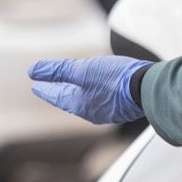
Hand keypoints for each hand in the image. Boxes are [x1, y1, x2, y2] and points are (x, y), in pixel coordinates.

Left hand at [28, 55, 147, 124]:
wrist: (149, 88)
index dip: (45, 89)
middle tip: (48, 86)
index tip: (35, 86)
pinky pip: (100, 98)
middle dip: (58, 91)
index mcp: (80, 105)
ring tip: (70, 85)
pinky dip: (92, 91)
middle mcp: (93, 111)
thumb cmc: (115, 80)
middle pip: (70, 99)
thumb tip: (32, 70)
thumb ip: (58, 70)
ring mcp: (108, 109)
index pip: (57, 96)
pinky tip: (97, 86)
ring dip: (75, 91)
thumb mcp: (83, 71)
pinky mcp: (122, 104)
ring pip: (86, 99)